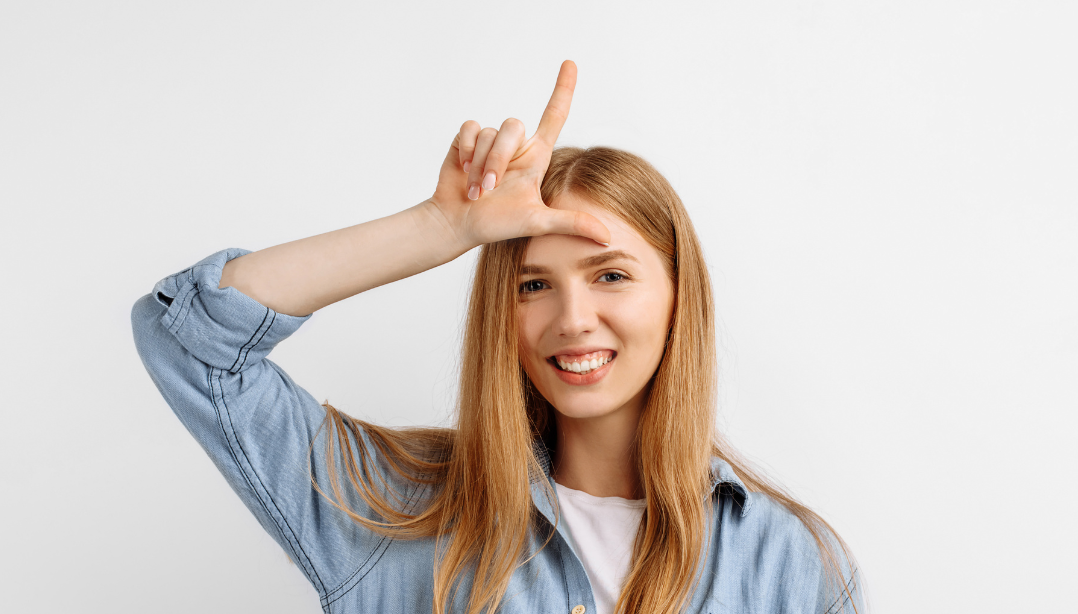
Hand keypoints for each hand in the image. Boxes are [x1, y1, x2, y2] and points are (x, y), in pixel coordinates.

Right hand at [427, 60, 610, 249]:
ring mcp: (490, 143)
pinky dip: (465, 151)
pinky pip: (469, 128)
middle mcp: (515, 145)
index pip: (554, 116)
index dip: (562, 89)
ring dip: (480, 164)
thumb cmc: (497, 225)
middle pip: (513, 126)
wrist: (458, 224)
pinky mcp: (466, 140)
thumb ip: (572, 223)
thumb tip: (608, 237)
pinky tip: (461, 169)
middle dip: (498, 159)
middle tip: (489, 189)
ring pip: (490, 132)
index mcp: (536, 157)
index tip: (570, 63)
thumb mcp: (538, 223)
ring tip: (476, 189)